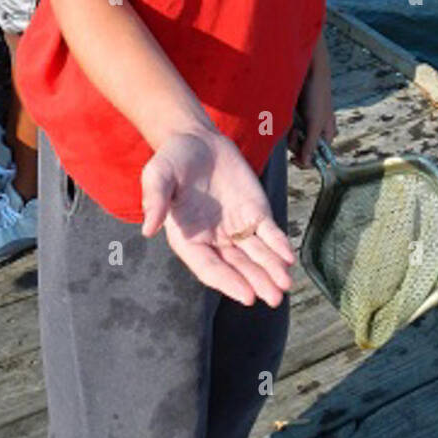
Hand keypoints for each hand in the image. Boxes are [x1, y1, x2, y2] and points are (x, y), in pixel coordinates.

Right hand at [140, 129, 295, 306]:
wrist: (197, 139)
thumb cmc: (173, 159)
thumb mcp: (159, 174)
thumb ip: (155, 199)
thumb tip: (147, 229)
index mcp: (188, 240)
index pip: (210, 268)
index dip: (228, 282)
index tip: (247, 295)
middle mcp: (214, 241)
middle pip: (237, 268)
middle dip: (256, 282)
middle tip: (274, 298)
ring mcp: (236, 228)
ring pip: (256, 255)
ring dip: (271, 270)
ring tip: (285, 285)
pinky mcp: (255, 213)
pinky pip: (269, 233)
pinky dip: (279, 245)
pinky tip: (289, 257)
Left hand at [289, 33, 336, 169]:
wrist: (307, 69)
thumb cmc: (316, 94)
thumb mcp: (315, 122)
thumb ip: (311, 144)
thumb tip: (307, 163)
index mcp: (327, 132)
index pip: (319, 156)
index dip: (307, 159)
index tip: (295, 159)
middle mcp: (317, 129)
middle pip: (304, 149)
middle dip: (296, 144)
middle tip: (294, 133)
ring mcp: (305, 121)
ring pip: (295, 139)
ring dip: (290, 134)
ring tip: (291, 122)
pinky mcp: (295, 114)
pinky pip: (288, 127)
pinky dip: (286, 125)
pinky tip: (288, 115)